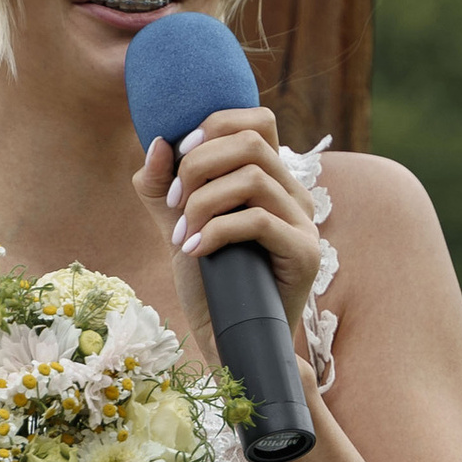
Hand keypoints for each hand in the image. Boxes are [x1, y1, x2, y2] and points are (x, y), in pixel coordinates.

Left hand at [133, 106, 322, 339]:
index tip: (180, 155)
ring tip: (182, 234)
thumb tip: (157, 142)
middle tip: (174, 202)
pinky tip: (194, 250)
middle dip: (199, 164)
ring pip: (253, 178)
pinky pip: (258, 221)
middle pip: (251, 141)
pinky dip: (216, 231)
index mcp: (271, 179)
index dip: (215, 125)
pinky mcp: (305, 254)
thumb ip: (162, 187)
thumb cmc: (210, 283)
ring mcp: (304, 223)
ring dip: (203, 202)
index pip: (257, 120)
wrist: (230, 340)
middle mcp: (294, 194)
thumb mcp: (178, 225)